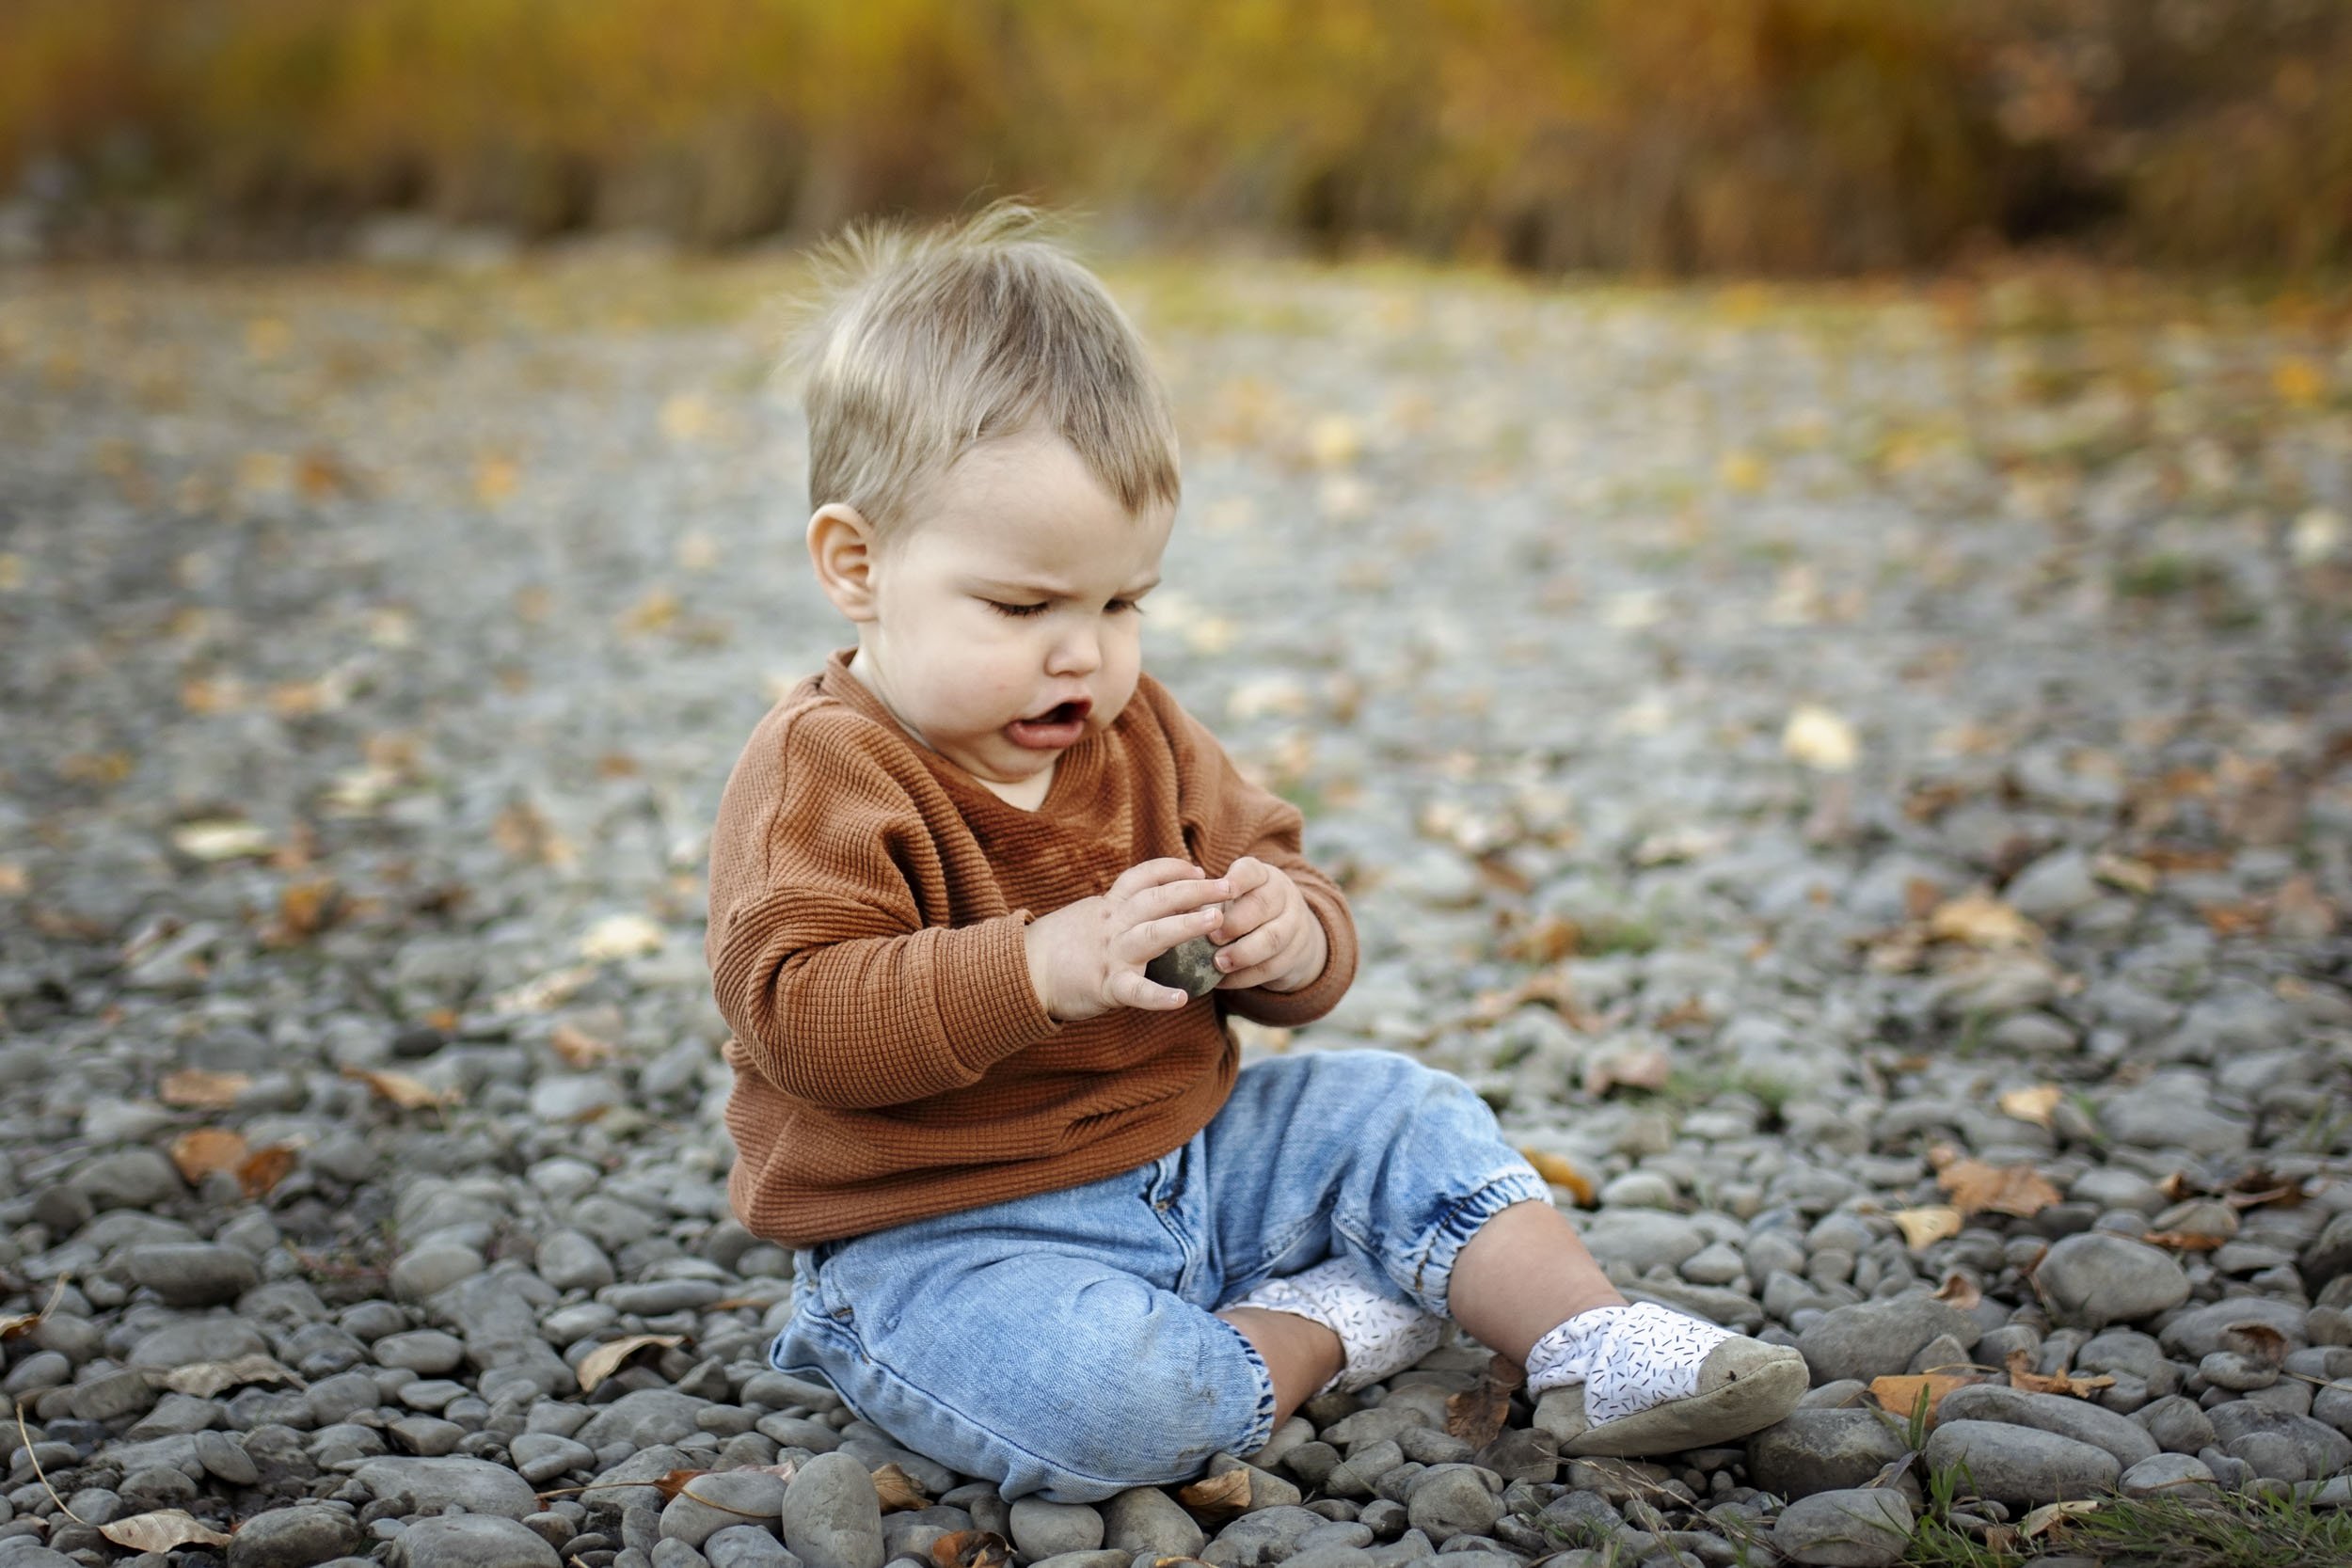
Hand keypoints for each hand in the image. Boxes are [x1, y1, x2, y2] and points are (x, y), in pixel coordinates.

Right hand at [1024, 859, 1231, 1021]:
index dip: (1173, 870)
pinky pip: (1135, 990)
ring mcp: (1110, 953)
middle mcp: (1113, 923)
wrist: (1018, 972)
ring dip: (1187, 924)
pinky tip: (1182, 999)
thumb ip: (1115, 910)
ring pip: (1153, 933)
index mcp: (1109, 907)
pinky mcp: (1104, 985)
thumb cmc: (1056, 947)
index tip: (1198, 868)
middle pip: (1159, 898)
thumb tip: (1143, 904)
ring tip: (1217, 920)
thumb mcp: (1087, 917)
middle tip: (1230, 886)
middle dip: (1197, 890)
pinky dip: (1159, 995)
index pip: (1143, 877)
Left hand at [1211, 855, 1327, 993]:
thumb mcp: (1230, 899)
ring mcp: (1294, 924)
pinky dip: (1245, 976)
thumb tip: (1170, 912)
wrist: (1289, 935)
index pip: (1251, 871)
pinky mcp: (1297, 954)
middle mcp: (1282, 895)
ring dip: (1242, 953)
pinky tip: (1223, 981)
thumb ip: (1204, 903)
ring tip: (1218, 963)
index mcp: (1261, 876)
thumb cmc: (1243, 912)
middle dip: (1235, 922)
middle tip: (1212, 937)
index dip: (1236, 881)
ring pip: (1272, 938)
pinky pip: (1272, 967)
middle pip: (1263, 904)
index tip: (1219, 890)